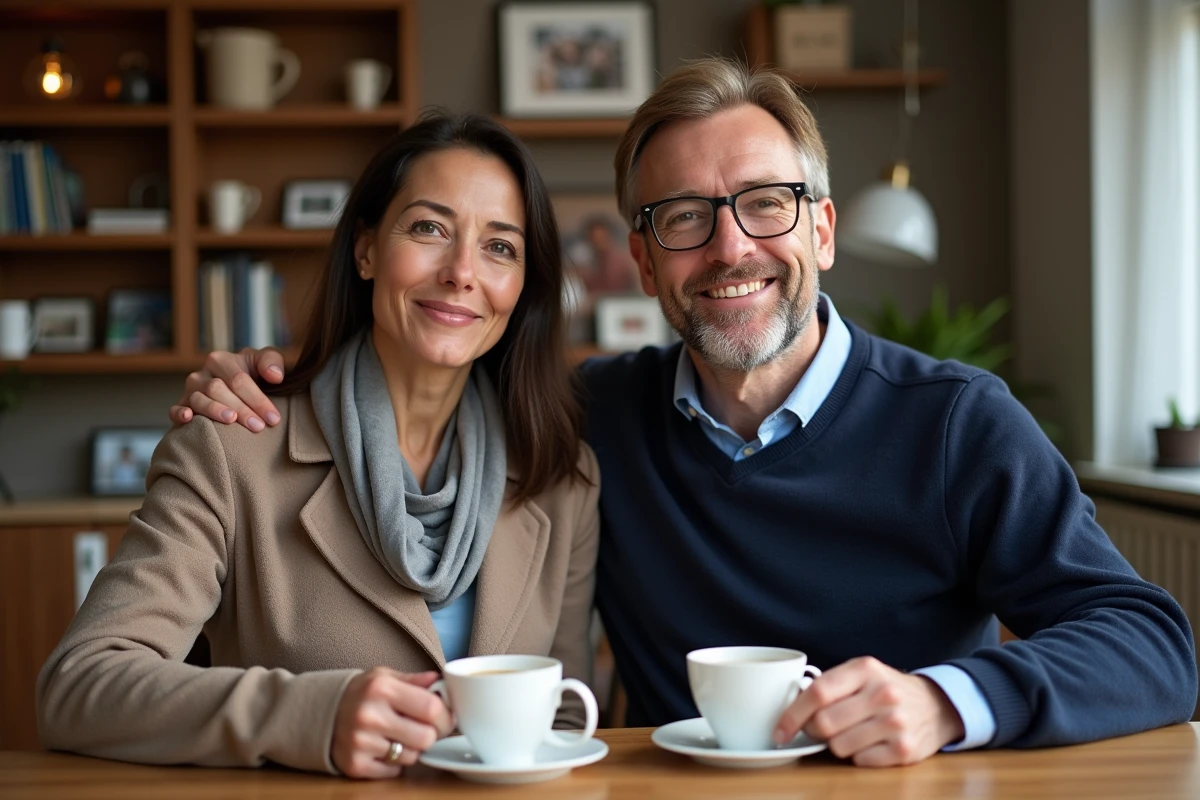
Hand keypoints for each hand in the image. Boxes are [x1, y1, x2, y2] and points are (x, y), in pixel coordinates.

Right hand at [170, 347, 285, 431]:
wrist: (239, 386)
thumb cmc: (254, 373)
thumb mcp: (265, 361)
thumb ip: (272, 361)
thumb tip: (274, 376)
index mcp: (221, 360)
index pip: (239, 380)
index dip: (257, 399)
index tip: (273, 418)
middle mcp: (202, 374)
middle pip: (218, 390)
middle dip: (241, 409)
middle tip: (258, 426)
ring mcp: (190, 390)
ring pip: (198, 399)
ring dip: (214, 411)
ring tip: (230, 421)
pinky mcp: (182, 405)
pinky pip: (175, 409)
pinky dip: (179, 414)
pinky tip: (188, 419)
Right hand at [330, 668, 454, 778]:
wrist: (320, 712)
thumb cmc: (362, 693)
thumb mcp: (384, 677)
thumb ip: (415, 680)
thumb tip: (441, 682)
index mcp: (381, 688)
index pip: (431, 708)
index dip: (446, 716)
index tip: (447, 717)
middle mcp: (369, 715)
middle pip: (426, 737)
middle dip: (432, 735)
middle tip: (426, 729)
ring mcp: (360, 742)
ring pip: (412, 756)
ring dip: (411, 748)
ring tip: (398, 736)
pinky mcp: (354, 765)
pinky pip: (394, 771)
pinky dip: (394, 762)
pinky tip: (383, 747)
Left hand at [773, 656, 965, 766]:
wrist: (935, 706)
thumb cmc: (885, 689)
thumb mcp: (860, 674)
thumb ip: (829, 685)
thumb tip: (789, 707)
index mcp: (865, 669)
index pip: (818, 693)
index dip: (792, 714)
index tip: (780, 731)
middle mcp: (883, 693)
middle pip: (825, 723)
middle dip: (813, 732)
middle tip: (818, 731)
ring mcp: (896, 722)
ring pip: (839, 746)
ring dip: (837, 745)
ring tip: (851, 733)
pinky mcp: (905, 750)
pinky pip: (861, 761)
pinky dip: (858, 756)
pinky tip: (869, 743)